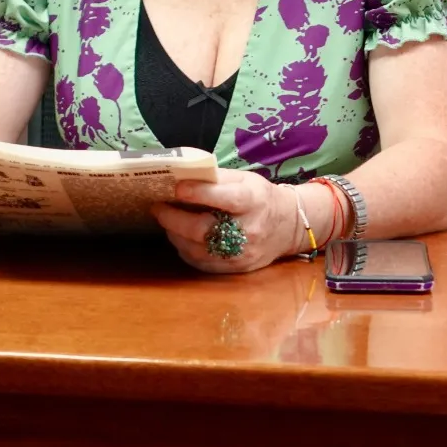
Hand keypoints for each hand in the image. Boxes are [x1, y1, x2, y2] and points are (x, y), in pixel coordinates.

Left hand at [150, 169, 297, 273]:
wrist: (287, 227)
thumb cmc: (260, 197)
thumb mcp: (245, 179)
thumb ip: (216, 179)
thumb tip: (182, 178)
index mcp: (253, 201)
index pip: (226, 198)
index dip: (199, 193)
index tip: (177, 188)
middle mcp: (249, 230)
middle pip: (204, 229)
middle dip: (174, 219)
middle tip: (158, 207)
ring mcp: (242, 254)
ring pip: (198, 250)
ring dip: (175, 234)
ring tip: (166, 221)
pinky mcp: (236, 269)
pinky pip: (202, 263)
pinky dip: (185, 249)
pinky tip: (180, 237)